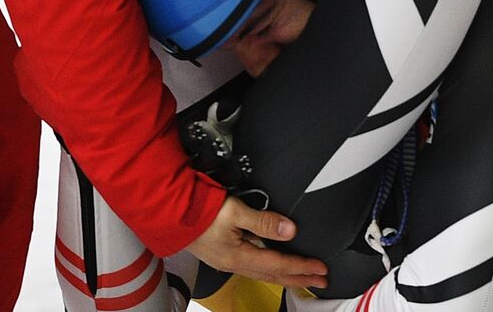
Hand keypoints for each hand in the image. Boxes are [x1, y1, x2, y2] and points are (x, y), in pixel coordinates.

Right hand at [185, 196, 328, 288]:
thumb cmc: (198, 211)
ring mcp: (228, 261)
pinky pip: (255, 266)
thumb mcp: (234, 211)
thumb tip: (290, 230)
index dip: (302, 267)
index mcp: (238, 256)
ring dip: (287, 275)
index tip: (321, 269)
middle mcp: (234, 263)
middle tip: (321, 280)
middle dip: (299, 278)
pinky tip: (276, 266)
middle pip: (274, 275)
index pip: (279, 265)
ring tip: (304, 276)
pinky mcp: (224, 254)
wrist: (170, 213)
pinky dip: (271, 269)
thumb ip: (263, 221)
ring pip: (265, 273)